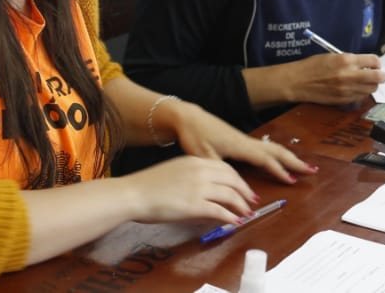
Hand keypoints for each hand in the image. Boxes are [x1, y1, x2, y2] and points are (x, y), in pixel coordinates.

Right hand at [121, 155, 259, 225]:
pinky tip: (235, 222)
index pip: (226, 168)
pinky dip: (231, 217)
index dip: (238, 179)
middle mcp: (201, 171)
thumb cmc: (147, 185)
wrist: (132, 193)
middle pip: (233, 180)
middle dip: (245, 191)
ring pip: (230, 195)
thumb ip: (192, 175)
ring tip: (246, 213)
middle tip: (252, 201)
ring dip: (241, 205)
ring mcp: (199, 188)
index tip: (244, 188)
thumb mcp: (175, 171)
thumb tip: (207, 187)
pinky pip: (220, 211)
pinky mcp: (194, 205)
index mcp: (196, 161)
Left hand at [157, 98, 314, 183]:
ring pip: (273, 148)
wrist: (187, 118)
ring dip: (289, 157)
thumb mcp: (204, 157)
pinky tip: (280, 161)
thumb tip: (239, 188)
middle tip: (312, 170)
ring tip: (302, 166)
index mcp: (241, 146)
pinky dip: (278, 155)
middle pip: (277, 151)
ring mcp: (245, 140)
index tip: (292, 181)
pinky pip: (266, 149)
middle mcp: (247, 142)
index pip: (266, 159)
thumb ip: (221, 172)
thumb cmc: (194, 136)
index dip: (279, 170)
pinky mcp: (241, 141)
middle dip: (295, 161)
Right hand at [281, 52, 384, 105]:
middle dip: (381, 76)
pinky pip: (361, 97)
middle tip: (379, 75)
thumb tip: (366, 64)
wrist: (298, 82)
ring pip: (371, 89)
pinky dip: (362, 93)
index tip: (375, 64)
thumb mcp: (334, 56)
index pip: (374, 61)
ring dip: (372, 85)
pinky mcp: (343, 100)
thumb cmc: (313, 66)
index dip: (377, 63)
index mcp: (347, 60)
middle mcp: (350, 75)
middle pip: (377, 77)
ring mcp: (347, 89)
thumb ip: (351, 60)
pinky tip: (356, 89)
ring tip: (366, 82)